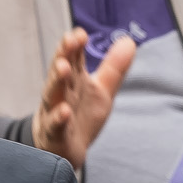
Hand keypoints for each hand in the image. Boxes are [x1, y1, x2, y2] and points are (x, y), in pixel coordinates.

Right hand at [31, 29, 134, 162]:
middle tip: (70, 40)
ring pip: (53, 94)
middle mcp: (61, 92)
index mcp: (73, 80)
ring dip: (57, 80)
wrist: (61, 149)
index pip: (73, 58)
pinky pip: (55, 125)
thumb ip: (114, 68)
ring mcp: (55, 112)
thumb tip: (129, 40)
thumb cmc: (80, 114)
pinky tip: (64, 111)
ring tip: (63, 67)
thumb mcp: (101, 90)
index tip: (81, 33)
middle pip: (61, 70)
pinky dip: (58, 118)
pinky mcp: (55, 134)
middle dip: (64, 55)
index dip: (75, 45)